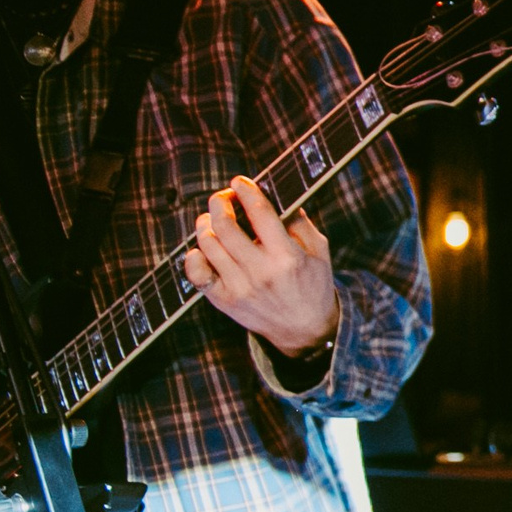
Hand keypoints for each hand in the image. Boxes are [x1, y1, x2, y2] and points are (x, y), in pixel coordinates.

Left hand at [183, 176, 339, 356]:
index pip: (260, 214)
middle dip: (220, 203)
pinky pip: (196, 273)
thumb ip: (298, 223)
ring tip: (213, 220)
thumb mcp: (318, 251)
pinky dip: (193, 255)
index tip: (240, 181)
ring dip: (205, 224)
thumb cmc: (312, 285)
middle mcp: (260, 272)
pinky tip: (203, 248)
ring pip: (207, 244)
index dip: (246, 191)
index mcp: (287, 257)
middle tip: (224, 197)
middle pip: (225, 226)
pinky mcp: (223, 300)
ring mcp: (238, 288)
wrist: (304, 330)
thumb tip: (273, 196)